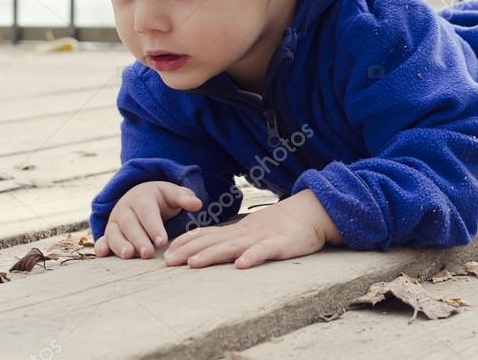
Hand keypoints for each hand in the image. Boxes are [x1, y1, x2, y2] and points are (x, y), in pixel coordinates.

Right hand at [94, 181, 201, 259]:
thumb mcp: (173, 194)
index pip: (148, 213)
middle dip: (139, 239)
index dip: (154, 227)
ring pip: (114, 232)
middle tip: (148, 254)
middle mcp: (125, 208)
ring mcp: (115, 220)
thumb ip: (185, 198)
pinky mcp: (109, 231)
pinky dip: (101, 245)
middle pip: (130, 224)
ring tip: (128, 255)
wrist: (140, 195)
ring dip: (120, 244)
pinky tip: (102, 254)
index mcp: (142, 197)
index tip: (162, 242)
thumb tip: (198, 204)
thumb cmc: (161, 198)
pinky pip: (103, 238)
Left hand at [163, 189, 341, 268]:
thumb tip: (207, 248)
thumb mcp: (252, 230)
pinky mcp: (281, 244)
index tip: (166, 252)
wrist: (311, 212)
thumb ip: (232, 238)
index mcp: (238, 231)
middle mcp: (245, 233)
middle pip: (213, 241)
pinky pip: (265, 251)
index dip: (186, 243)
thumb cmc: (280, 225)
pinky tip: (241, 265)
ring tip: (194, 263)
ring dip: (212, 254)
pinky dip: (253, 257)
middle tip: (168, 262)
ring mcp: (262, 238)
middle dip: (189, 251)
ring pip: (233, 246)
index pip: (206, 234)